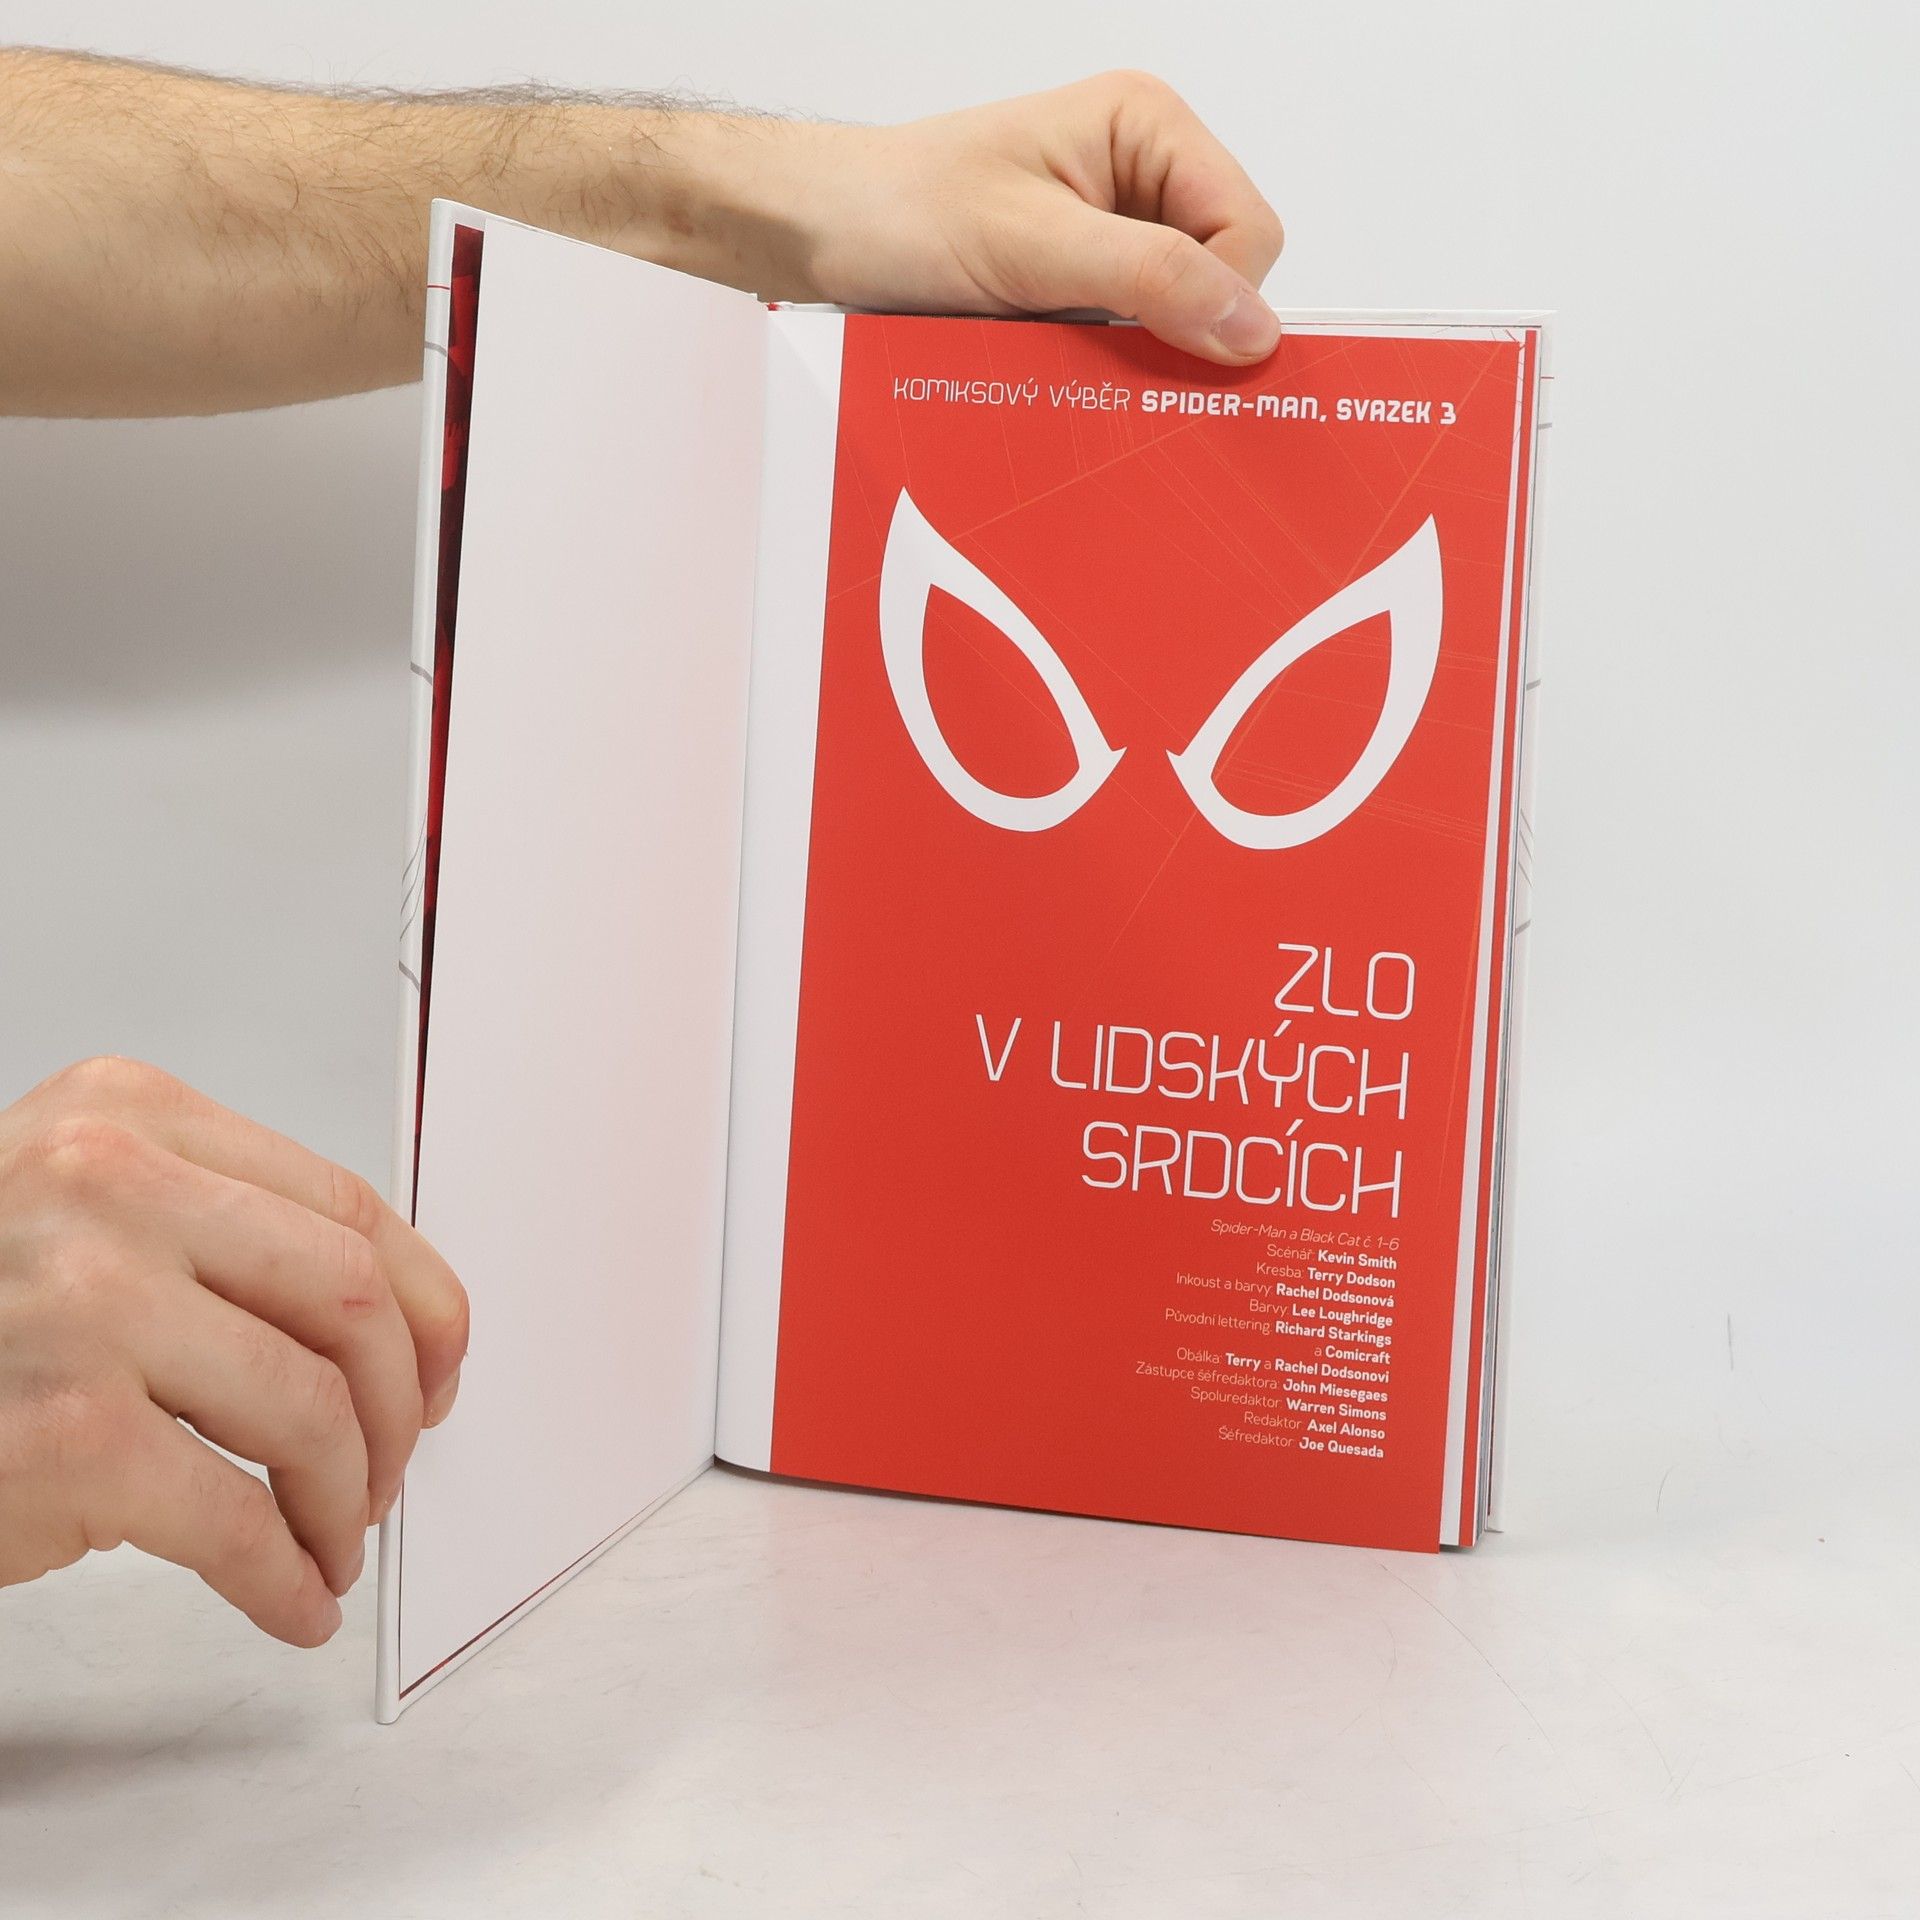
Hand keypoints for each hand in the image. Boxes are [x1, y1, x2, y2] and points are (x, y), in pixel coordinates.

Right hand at [0, 1057, 466, 1644]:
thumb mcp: (83, 1216)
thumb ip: (222, 1236)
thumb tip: (397, 1334)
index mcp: (129, 1115)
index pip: (345, 1206)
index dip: (423, 1305)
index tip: (440, 1371)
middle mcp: (108, 1186)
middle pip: (349, 1301)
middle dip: (399, 1406)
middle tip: (390, 1470)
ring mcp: (85, 1306)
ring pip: (312, 1410)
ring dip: (346, 1499)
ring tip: (332, 1537)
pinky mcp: (66, 1435)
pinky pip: (237, 1520)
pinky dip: (285, 1575)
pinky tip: (293, 1597)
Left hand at [769, 72, 1285, 365]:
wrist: (820, 236)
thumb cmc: (901, 213)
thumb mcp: (1031, 245)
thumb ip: (1149, 278)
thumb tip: (1250, 327)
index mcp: (1147, 127)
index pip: (1249, 230)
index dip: (1221, 300)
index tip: (1162, 348)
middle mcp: (1143, 176)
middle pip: (1224, 279)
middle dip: (1177, 331)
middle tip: (1104, 360)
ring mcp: (1115, 236)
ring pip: (1180, 321)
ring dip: (1136, 357)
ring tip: (1066, 358)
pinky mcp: (1084, 287)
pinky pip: (1132, 343)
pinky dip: (1106, 369)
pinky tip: (1061, 369)